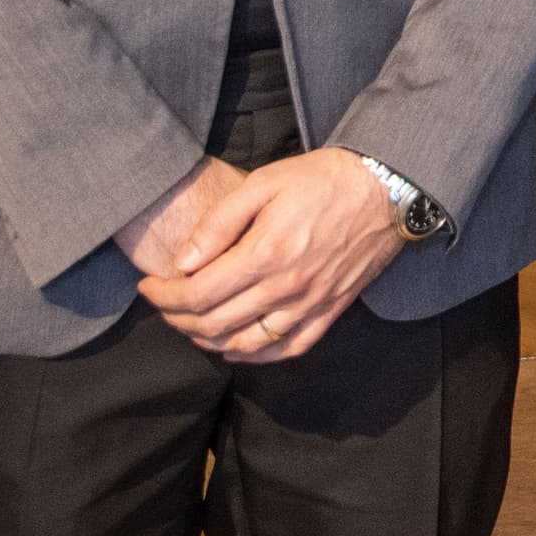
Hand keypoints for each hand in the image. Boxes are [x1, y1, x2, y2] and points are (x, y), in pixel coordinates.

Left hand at [137, 150, 405, 363]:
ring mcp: (310, 304)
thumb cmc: (324, 179)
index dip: (163, 296)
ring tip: (191, 324)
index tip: (149, 286)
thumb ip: (219, 222)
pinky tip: (235, 346)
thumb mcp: (264, 182)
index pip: (197, 294)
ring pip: (245, 345)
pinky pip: (286, 349)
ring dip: (207, 342)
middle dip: (176, 319)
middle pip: (213, 325)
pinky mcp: (330, 311)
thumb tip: (184, 263)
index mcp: (267, 253)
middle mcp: (287, 287)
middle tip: (163, 303)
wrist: (386, 188)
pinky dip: (254, 356)